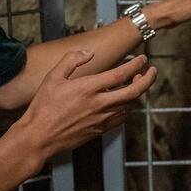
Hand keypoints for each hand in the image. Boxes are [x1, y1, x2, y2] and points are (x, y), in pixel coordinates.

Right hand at [12, 52, 156, 172]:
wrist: (38, 137)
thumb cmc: (43, 107)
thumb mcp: (53, 77)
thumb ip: (72, 60)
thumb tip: (89, 53)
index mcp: (89, 88)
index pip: (122, 74)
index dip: (136, 64)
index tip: (142, 58)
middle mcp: (99, 104)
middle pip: (134, 91)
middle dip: (148, 79)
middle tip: (152, 71)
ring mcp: (101, 119)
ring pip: (130, 105)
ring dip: (137, 93)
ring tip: (136, 83)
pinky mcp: (99, 130)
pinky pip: (121, 118)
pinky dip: (127, 108)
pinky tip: (123, 102)